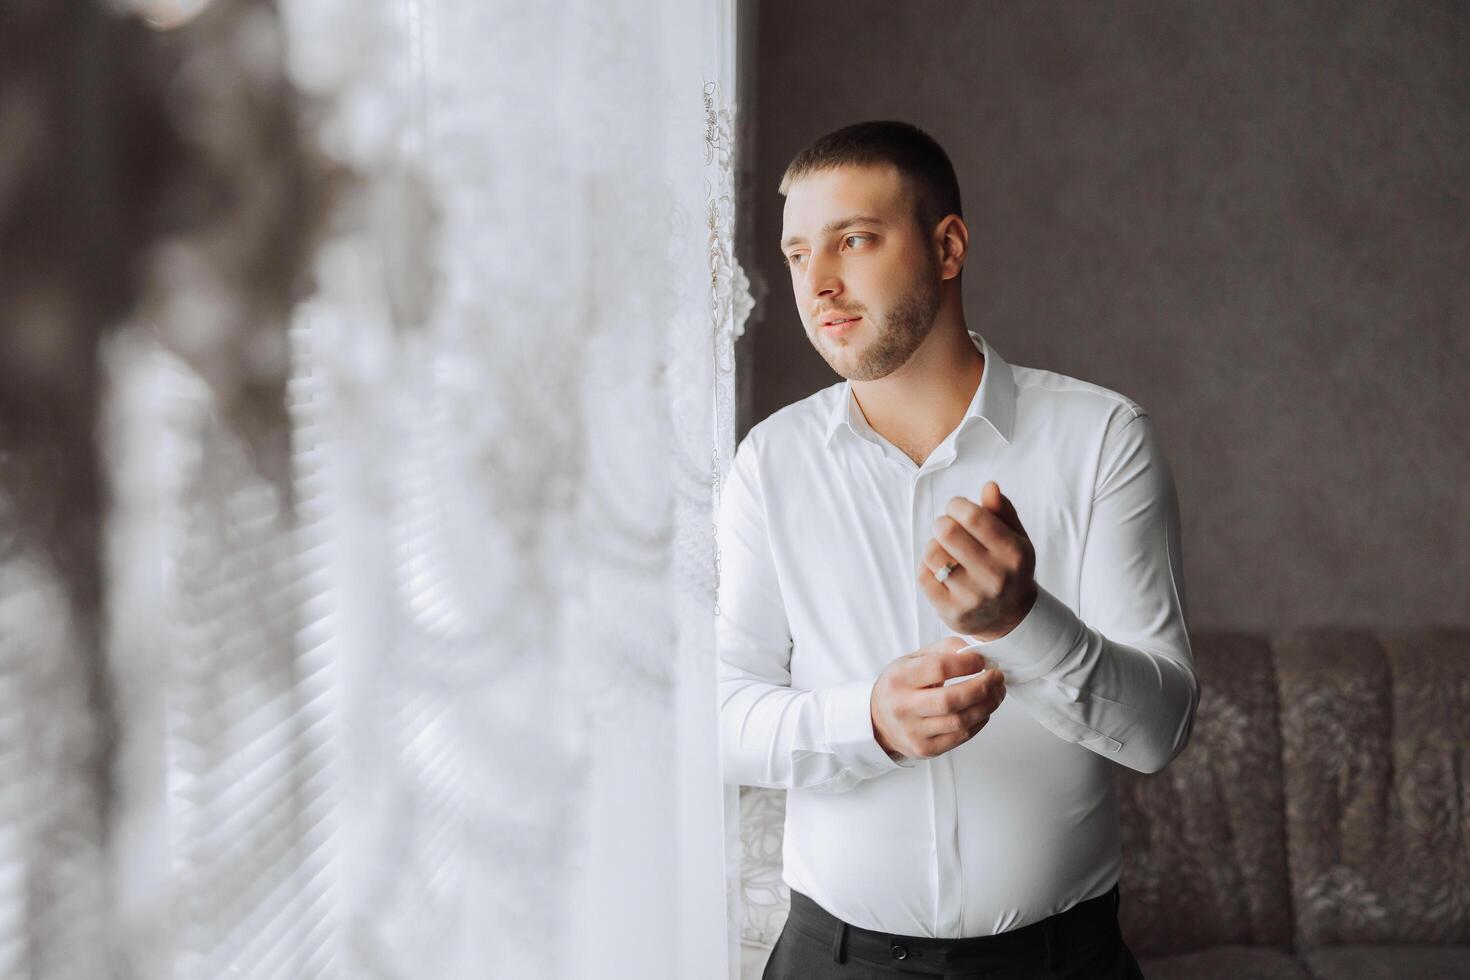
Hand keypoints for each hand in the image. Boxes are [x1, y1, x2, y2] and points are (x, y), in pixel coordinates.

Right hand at [870, 636, 1006, 759]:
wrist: (877, 721)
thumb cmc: (900, 686)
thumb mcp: (912, 659)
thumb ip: (944, 650)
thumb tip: (976, 651)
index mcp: (900, 678)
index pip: (939, 668)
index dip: (967, 663)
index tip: (982, 660)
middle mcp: (903, 707)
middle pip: (952, 700)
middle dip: (983, 687)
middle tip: (997, 678)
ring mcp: (914, 732)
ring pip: (961, 721)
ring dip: (987, 705)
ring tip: (997, 693)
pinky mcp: (925, 749)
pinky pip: (961, 737)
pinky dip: (979, 722)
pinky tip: (983, 710)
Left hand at [917, 481, 1037, 640]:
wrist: (1011, 618)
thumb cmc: (1009, 569)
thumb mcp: (1016, 538)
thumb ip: (1002, 511)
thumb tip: (989, 486)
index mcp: (1013, 554)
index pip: (973, 517)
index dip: (957, 505)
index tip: (956, 507)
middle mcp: (995, 577)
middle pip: (947, 532)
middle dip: (943, 522)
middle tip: (947, 526)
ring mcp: (972, 598)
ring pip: (932, 553)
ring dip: (934, 544)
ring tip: (945, 548)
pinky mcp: (952, 613)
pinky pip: (923, 576)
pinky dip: (927, 567)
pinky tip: (941, 569)